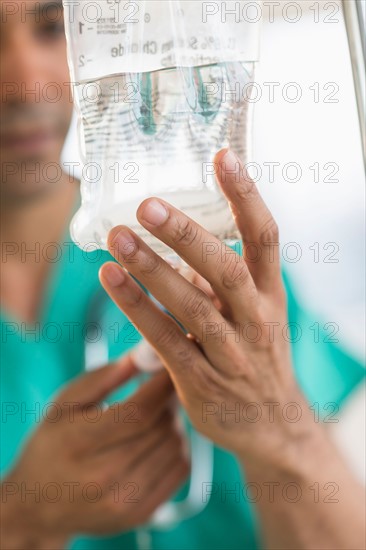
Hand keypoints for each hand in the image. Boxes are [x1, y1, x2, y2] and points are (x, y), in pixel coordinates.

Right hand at [1, 358, 188, 548]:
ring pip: (174, 446)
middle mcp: (103, 478)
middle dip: (168, 399)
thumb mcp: (65, 403)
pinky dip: (178, 445)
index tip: (171, 364)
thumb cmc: (53, 442)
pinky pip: (180, 468)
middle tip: (164, 384)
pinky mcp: (141, 514)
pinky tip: (160, 437)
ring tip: (158, 411)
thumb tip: (146, 354)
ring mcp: (124, 502)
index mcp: (78, 444)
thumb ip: (104, 376)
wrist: (39, 505)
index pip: (138, 411)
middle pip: (160, 427)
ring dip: (173, 421)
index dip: (162, 384)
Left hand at [99, 149, 315, 470]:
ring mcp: (230, 352)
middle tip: (147, 205)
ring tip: (118, 237)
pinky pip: (165, 339)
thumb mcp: (256, 313)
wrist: (272, 424)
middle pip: (224, 269)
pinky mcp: (201, 380)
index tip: (224, 156)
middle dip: (185, 235)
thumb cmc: (257, 356)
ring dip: (152, 269)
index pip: (265, 237)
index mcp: (270, 294)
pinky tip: (112, 280)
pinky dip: (137, 308)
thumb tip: (183, 239)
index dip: (247, 196)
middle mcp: (255, 319)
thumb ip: (224, 279)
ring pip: (191, 306)